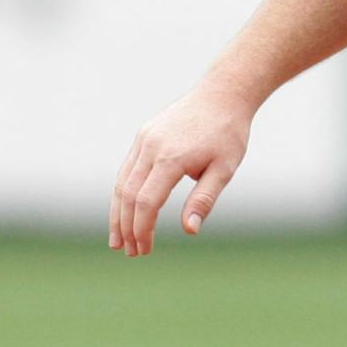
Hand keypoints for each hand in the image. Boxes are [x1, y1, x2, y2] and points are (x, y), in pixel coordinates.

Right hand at [109, 86, 253, 256]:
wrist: (222, 94)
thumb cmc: (228, 133)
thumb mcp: (224, 169)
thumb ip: (205, 199)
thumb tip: (190, 230)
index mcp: (171, 159)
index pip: (147, 202)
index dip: (142, 229)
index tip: (144, 249)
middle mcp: (151, 148)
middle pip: (128, 195)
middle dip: (126, 226)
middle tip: (129, 251)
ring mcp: (144, 140)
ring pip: (122, 182)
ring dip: (118, 212)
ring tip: (118, 238)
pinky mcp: (144, 135)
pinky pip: (127, 168)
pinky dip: (123, 192)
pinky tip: (125, 209)